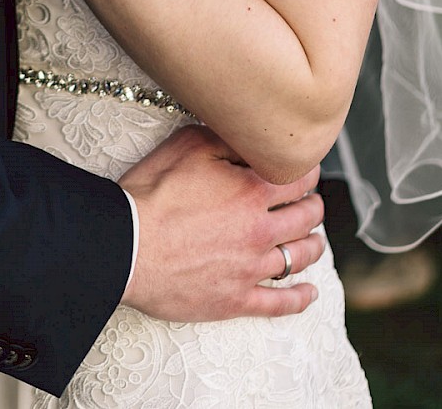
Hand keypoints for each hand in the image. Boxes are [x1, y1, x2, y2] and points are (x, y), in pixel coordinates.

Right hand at [119, 125, 323, 319]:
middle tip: (312, 202)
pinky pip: (280, 303)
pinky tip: (309, 292)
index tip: (307, 171)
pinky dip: (300, 298)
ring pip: (299, 258)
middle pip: (306, 219)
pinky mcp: (236, 299)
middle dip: (313, 207)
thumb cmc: (152, 193)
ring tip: (314, 241)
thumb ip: (226, 139)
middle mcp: (260, 230)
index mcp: (251, 191)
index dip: (307, 172)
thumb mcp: (188, 145)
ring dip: (313, 246)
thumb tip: (248, 138)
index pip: (298, 180)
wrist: (127, 244)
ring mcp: (250, 268)